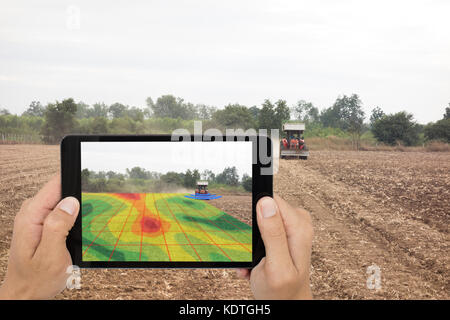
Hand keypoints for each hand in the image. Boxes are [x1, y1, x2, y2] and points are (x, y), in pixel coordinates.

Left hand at [0, 175, 79, 299]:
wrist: (26, 294)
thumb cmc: (36, 280)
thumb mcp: (50, 256)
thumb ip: (58, 226)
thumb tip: (70, 202)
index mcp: (31, 216)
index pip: (55, 184)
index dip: (74, 184)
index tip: (88, 192)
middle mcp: (31, 212)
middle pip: (62, 191)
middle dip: (78, 203)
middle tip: (80, 227)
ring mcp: (36, 217)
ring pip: (64, 202)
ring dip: (76, 214)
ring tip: (75, 236)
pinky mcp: (43, 223)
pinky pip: (61, 212)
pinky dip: (72, 221)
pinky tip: (72, 236)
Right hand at [237, 195, 313, 298]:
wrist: (288, 303)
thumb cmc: (282, 291)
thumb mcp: (275, 265)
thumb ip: (272, 233)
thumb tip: (266, 202)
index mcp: (299, 228)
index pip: (272, 200)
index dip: (256, 215)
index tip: (253, 237)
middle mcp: (299, 223)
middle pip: (265, 209)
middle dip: (252, 232)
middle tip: (253, 256)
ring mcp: (293, 228)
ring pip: (261, 220)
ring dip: (252, 243)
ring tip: (254, 263)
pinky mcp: (285, 233)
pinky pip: (263, 228)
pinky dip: (255, 247)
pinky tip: (256, 264)